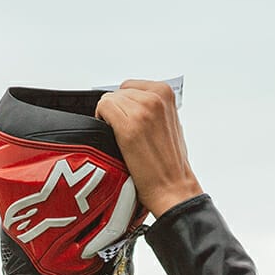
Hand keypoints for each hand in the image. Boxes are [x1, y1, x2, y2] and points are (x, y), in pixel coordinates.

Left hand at [95, 81, 201, 217]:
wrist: (173, 187)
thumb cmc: (171, 162)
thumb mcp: (171, 123)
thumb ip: (155, 108)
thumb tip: (134, 103)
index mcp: (166, 93)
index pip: (130, 86)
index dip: (125, 105)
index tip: (129, 120)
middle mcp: (154, 98)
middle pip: (118, 93)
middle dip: (117, 111)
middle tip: (125, 133)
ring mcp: (142, 111)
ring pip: (108, 100)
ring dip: (109, 118)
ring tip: (122, 137)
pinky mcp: (128, 127)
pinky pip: (103, 108)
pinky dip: (102, 120)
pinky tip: (112, 136)